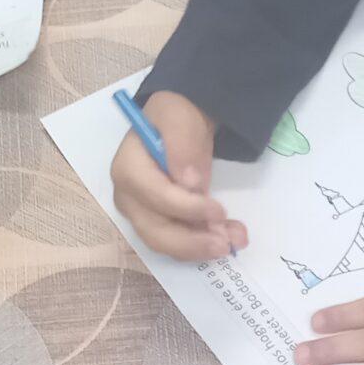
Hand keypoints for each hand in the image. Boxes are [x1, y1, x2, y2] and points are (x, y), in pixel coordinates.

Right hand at [108, 90, 246, 258]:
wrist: (179, 127)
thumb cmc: (175, 118)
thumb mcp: (179, 117)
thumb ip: (182, 145)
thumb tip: (188, 182)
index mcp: (127, 169)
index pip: (156, 197)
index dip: (187, 208)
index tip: (219, 210)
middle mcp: (128, 198)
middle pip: (156, 232)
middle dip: (192, 242)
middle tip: (227, 242)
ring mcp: (141, 214)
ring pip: (168, 244)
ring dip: (201, 247)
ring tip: (235, 239)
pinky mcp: (157, 224)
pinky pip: (178, 243)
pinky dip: (203, 244)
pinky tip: (228, 236)